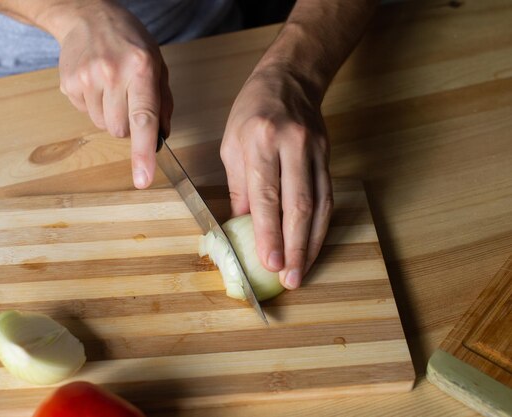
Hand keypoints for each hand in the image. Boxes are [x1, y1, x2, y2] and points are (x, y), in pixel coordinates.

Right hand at [55, 1, 173, 188]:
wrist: (88, 15)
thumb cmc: (129, 42)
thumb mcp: (157, 64)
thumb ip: (164, 102)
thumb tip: (161, 137)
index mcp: (141, 68)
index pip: (144, 119)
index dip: (143, 152)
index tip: (143, 178)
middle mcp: (112, 73)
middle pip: (120, 131)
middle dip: (127, 125)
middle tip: (128, 98)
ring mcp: (87, 78)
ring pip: (102, 126)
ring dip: (109, 115)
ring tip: (110, 86)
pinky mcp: (69, 84)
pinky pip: (85, 114)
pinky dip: (93, 105)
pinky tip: (96, 83)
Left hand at [220, 63, 332, 289]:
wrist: (289, 80)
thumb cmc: (251, 111)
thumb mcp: (232, 145)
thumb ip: (239, 188)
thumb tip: (241, 228)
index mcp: (260, 140)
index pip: (265, 194)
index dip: (268, 232)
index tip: (269, 262)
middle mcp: (291, 145)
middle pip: (297, 204)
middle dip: (294, 246)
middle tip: (290, 278)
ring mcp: (314, 151)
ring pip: (318, 205)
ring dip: (311, 243)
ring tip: (302, 271)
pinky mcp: (327, 157)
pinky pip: (327, 197)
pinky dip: (321, 226)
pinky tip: (313, 246)